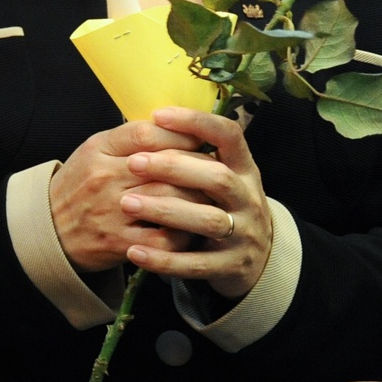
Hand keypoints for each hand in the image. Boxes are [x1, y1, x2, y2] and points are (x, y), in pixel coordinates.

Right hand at [50, 117, 212, 272]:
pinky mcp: (118, 242)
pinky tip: (191, 231)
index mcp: (99, 149)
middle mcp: (104, 177)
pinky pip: (163, 238)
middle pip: (166, 166)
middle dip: (200, 170)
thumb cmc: (80, 186)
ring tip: (213, 200)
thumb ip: (131, 139)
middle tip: (219, 173)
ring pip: (169, 200)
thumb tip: (179, 128)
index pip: (147, 132)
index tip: (199, 141)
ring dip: (198, 201)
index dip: (180, 134)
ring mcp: (111, 211)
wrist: (48, 229)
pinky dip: (183, 235)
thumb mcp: (95, 152)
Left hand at [118, 107, 271, 299]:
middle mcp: (248, 199)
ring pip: (208, 221)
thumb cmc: (222, 206)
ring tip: (126, 203)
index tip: (158, 115)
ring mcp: (244, 234)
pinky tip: (134, 251)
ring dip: (166, 210)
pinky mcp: (231, 266)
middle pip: (218, 178)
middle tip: (133, 162)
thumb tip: (149, 123)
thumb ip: (193, 155)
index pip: (229, 135)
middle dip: (175, 168)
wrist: (255, 260)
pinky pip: (196, 264)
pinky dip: (164, 259)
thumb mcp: (218, 177)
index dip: (197, 122)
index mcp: (243, 169)